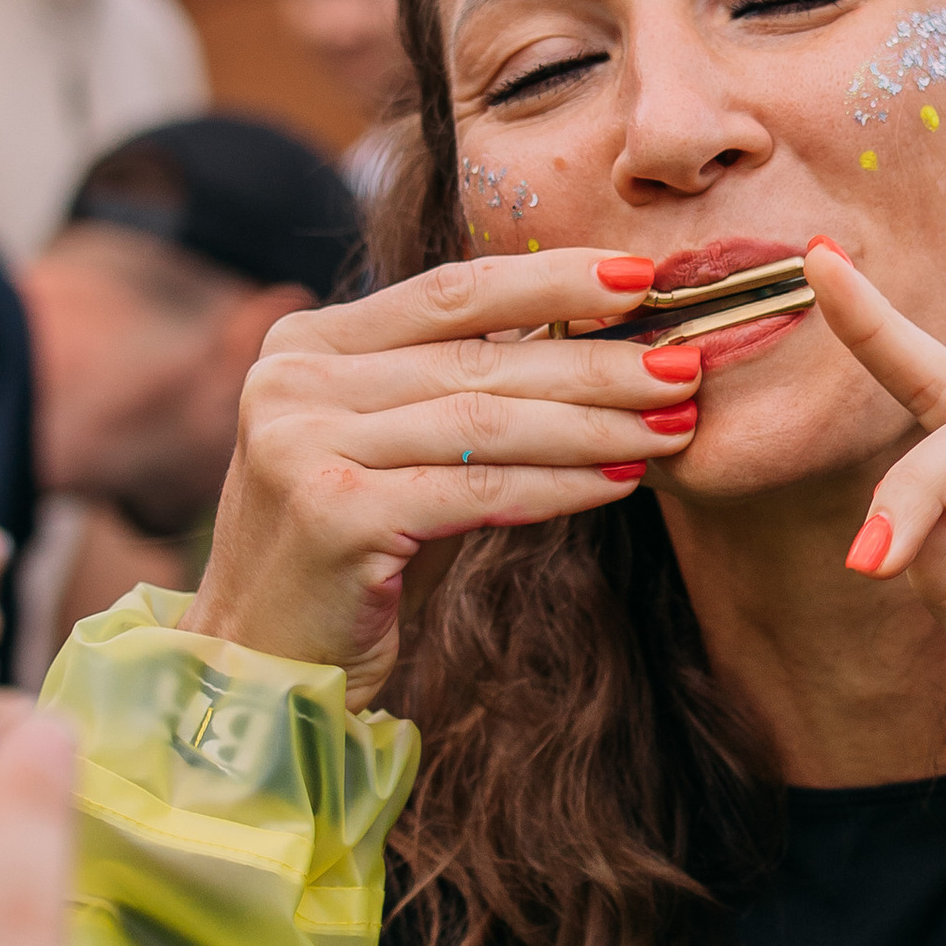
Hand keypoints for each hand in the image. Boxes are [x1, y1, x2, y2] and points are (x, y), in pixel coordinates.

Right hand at [186, 250, 700, 702]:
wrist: (259, 669)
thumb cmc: (349, 559)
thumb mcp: (398, 454)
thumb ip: (463, 394)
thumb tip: (594, 342)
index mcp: (305, 344)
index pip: (449, 292)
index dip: (550, 279)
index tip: (640, 276)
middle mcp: (293, 381)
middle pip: (478, 358)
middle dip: (596, 361)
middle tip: (686, 363)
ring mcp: (303, 444)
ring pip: (485, 421)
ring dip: (596, 423)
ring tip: (673, 424)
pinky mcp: (332, 514)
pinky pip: (477, 490)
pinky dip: (560, 486)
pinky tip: (621, 482)